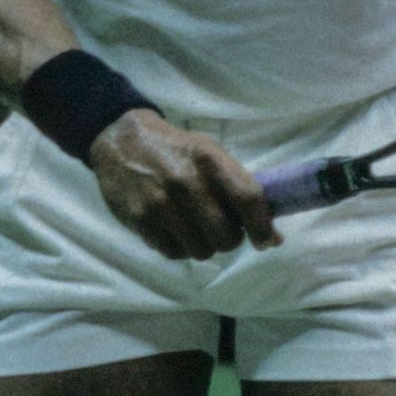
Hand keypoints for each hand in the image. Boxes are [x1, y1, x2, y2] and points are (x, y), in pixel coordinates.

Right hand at [89, 110, 281, 259]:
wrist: (121, 142)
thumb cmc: (176, 149)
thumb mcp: (210, 154)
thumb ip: (240, 189)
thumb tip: (273, 237)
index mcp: (210, 158)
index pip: (248, 197)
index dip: (262, 226)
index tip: (265, 240)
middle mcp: (186, 180)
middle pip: (226, 235)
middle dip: (229, 239)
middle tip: (222, 229)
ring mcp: (161, 203)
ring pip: (202, 250)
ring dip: (204, 245)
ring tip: (195, 228)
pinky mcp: (141, 220)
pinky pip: (175, 253)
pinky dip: (180, 248)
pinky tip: (175, 230)